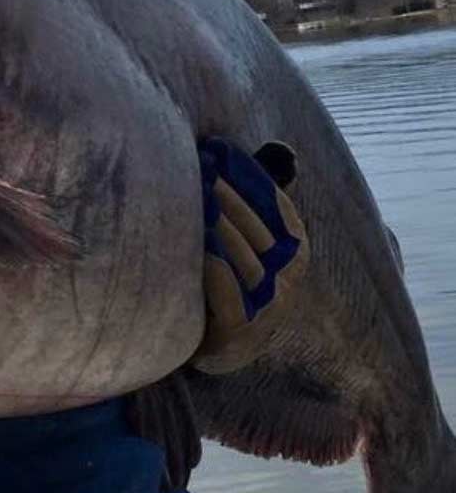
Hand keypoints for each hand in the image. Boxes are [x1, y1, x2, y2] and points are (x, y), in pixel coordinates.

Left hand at [190, 137, 310, 373]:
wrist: (224, 346)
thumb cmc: (235, 280)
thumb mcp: (255, 239)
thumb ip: (262, 200)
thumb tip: (281, 149)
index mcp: (297, 251)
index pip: (277, 205)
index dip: (249, 174)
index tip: (218, 146)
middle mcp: (288, 278)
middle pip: (258, 228)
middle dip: (227, 192)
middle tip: (198, 163)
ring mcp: (266, 307)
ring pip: (245, 259)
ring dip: (220, 226)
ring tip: (196, 196)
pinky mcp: (239, 331)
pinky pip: (229, 298)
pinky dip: (217, 272)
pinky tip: (201, 246)